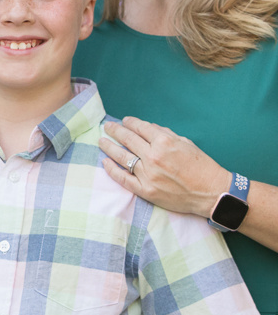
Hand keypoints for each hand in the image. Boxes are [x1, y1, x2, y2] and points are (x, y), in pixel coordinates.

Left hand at [99, 116, 228, 217]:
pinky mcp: (146, 191)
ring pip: (122, 157)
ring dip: (109, 147)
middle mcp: (153, 156)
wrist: (212, 193)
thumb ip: (165, 133)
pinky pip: (123, 179)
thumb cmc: (202, 166)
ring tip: (101, 141)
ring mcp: (148, 174)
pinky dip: (112, 170)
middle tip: (107, 127)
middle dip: (115, 131)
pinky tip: (105, 162)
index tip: (124, 121)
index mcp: (164, 142)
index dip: (130, 122)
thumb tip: (146, 127)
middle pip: (128, 139)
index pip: (140, 128)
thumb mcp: (186, 143)